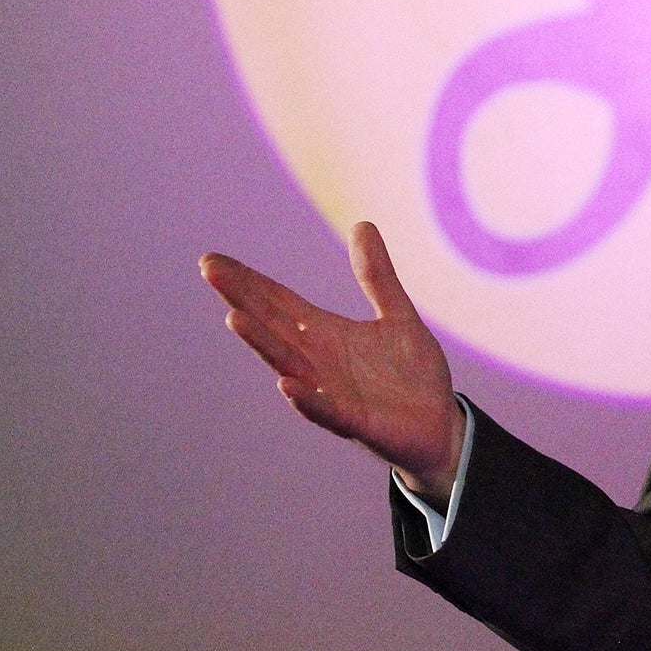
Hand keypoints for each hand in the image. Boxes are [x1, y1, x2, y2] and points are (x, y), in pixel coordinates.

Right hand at [200, 222, 464, 502]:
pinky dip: (307, 398)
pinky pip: (327, 410)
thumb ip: (377, 275)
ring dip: (262, 344)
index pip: (278, 303)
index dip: (248, 282)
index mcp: (326, 336)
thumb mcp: (397, 314)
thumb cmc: (412, 375)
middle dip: (242, 300)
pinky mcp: (357, 423)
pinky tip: (285, 383)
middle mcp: (319, 363)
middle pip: (272, 327)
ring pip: (290, 366)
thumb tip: (362, 223)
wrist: (440, 426)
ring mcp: (333, 393)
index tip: (211, 260)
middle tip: (210, 271)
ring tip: (234, 318)